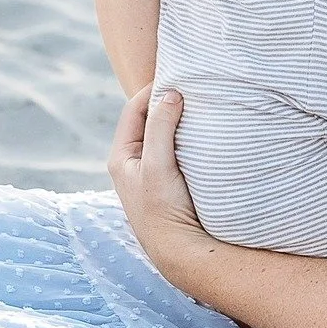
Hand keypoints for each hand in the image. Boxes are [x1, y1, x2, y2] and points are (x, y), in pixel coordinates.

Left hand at [107, 86, 211, 272]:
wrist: (181, 253)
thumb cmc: (163, 210)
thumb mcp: (158, 166)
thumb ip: (161, 128)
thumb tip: (171, 93)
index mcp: (121, 157)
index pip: (134, 109)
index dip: (154, 88)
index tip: (178, 75)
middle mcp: (133, 163)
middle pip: (148, 119)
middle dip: (167, 101)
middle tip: (191, 85)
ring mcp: (152, 173)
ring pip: (163, 135)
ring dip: (179, 119)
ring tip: (200, 103)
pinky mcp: (170, 182)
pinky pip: (177, 149)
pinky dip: (188, 136)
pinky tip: (205, 133)